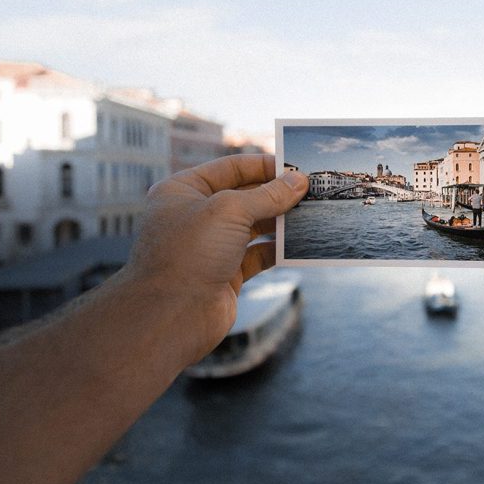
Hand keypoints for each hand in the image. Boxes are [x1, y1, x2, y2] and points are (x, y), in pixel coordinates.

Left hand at [124, 154, 307, 361]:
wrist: (171, 317)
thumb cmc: (188, 255)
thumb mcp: (230, 211)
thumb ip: (268, 195)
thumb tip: (298, 180)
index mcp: (183, 191)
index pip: (230, 169)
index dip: (263, 166)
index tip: (295, 167)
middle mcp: (194, 216)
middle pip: (244, 197)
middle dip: (276, 194)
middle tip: (310, 190)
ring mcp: (210, 246)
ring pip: (253, 226)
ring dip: (281, 221)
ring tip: (311, 213)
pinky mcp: (225, 273)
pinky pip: (257, 254)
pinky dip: (278, 249)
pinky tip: (299, 244)